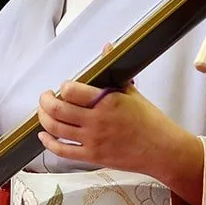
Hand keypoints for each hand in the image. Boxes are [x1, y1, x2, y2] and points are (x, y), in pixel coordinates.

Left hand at [36, 78, 185, 173]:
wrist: (162, 150)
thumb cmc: (150, 121)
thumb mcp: (132, 92)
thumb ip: (113, 73)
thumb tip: (107, 48)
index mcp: (107, 101)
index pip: (71, 90)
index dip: (63, 87)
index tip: (63, 87)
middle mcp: (97, 120)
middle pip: (57, 109)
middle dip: (45, 101)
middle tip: (45, 97)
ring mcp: (93, 140)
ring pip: (56, 129)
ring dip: (43, 118)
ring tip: (43, 112)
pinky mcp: (92, 156)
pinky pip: (63, 151)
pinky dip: (48, 143)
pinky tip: (44, 136)